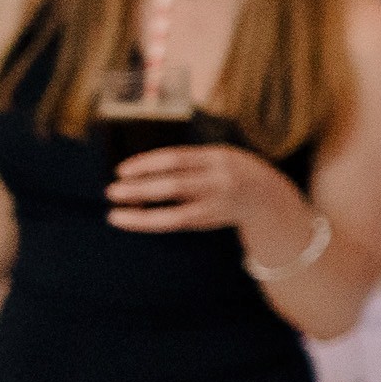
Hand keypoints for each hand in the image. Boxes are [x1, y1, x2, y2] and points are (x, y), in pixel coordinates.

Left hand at [106, 143, 307, 243]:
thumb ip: (186, 163)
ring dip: (142, 214)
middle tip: (112, 191)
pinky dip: (151, 223)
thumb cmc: (230, 172)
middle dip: (141, 189)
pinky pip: (178, 224)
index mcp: (218, 157)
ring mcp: (218, 204)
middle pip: (175, 186)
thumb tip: (139, 175)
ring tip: (115, 213)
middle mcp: (220, 181)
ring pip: (176, 214)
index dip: (147, 164)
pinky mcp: (212, 221)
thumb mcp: (215, 157)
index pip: (177, 158)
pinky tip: (132, 220)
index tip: (122, 170)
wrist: (268, 197)